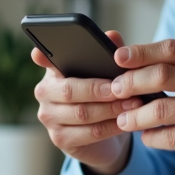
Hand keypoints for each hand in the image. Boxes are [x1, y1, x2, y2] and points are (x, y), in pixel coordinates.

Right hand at [31, 30, 141, 174]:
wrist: (103, 138)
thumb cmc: (101, 97)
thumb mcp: (105, 74)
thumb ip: (107, 54)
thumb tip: (112, 35)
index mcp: (53, 71)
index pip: (44, 59)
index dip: (42, 56)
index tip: (41, 52)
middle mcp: (45, 93)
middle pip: (70, 90)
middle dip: (99, 89)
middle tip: (122, 88)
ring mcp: (50, 117)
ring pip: (82, 113)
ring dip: (111, 109)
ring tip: (133, 103)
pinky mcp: (60, 139)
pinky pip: (90, 133)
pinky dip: (111, 126)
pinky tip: (126, 121)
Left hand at [111, 39, 174, 174]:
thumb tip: (133, 61)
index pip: (173, 49)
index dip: (142, 51)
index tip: (118, 57)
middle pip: (162, 74)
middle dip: (131, 82)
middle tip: (114, 90)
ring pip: (160, 108)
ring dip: (135, 115)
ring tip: (123, 119)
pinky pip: (167, 136)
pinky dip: (151, 138)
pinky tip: (147, 137)